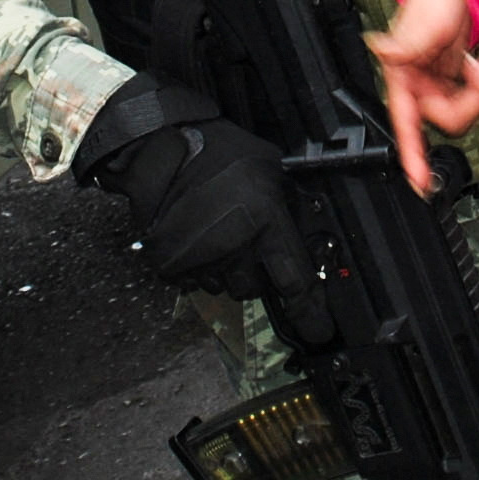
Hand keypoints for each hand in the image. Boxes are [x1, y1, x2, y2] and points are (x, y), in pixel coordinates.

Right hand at [77, 80, 327, 344]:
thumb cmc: (215, 150)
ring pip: (223, 285)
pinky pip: (193, 281)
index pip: (295, 280)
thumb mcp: (268, 166)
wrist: (159, 147)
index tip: (319, 331)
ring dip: (223, 268)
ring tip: (213, 231)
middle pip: (254, 288)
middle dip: (253, 272)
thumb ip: (288, 201)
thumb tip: (304, 232)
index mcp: (265, 220)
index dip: (310, 312)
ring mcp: (201, 259)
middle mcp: (235, 246)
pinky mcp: (172, 265)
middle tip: (242, 240)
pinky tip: (193, 237)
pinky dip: (195, 266)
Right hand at [373, 0, 478, 193]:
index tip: (420, 185)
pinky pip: (472, 101)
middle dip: (471, 100)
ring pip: (462, 113)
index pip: (404, 126)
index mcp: (402, 80)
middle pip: (446, 122)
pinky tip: (478, 65)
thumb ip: (403, 43)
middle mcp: (417, 89)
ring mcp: (435, 87)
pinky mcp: (451, 83)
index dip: (411, 158)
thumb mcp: (421, 23)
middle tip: (478, 71)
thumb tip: (379, 47)